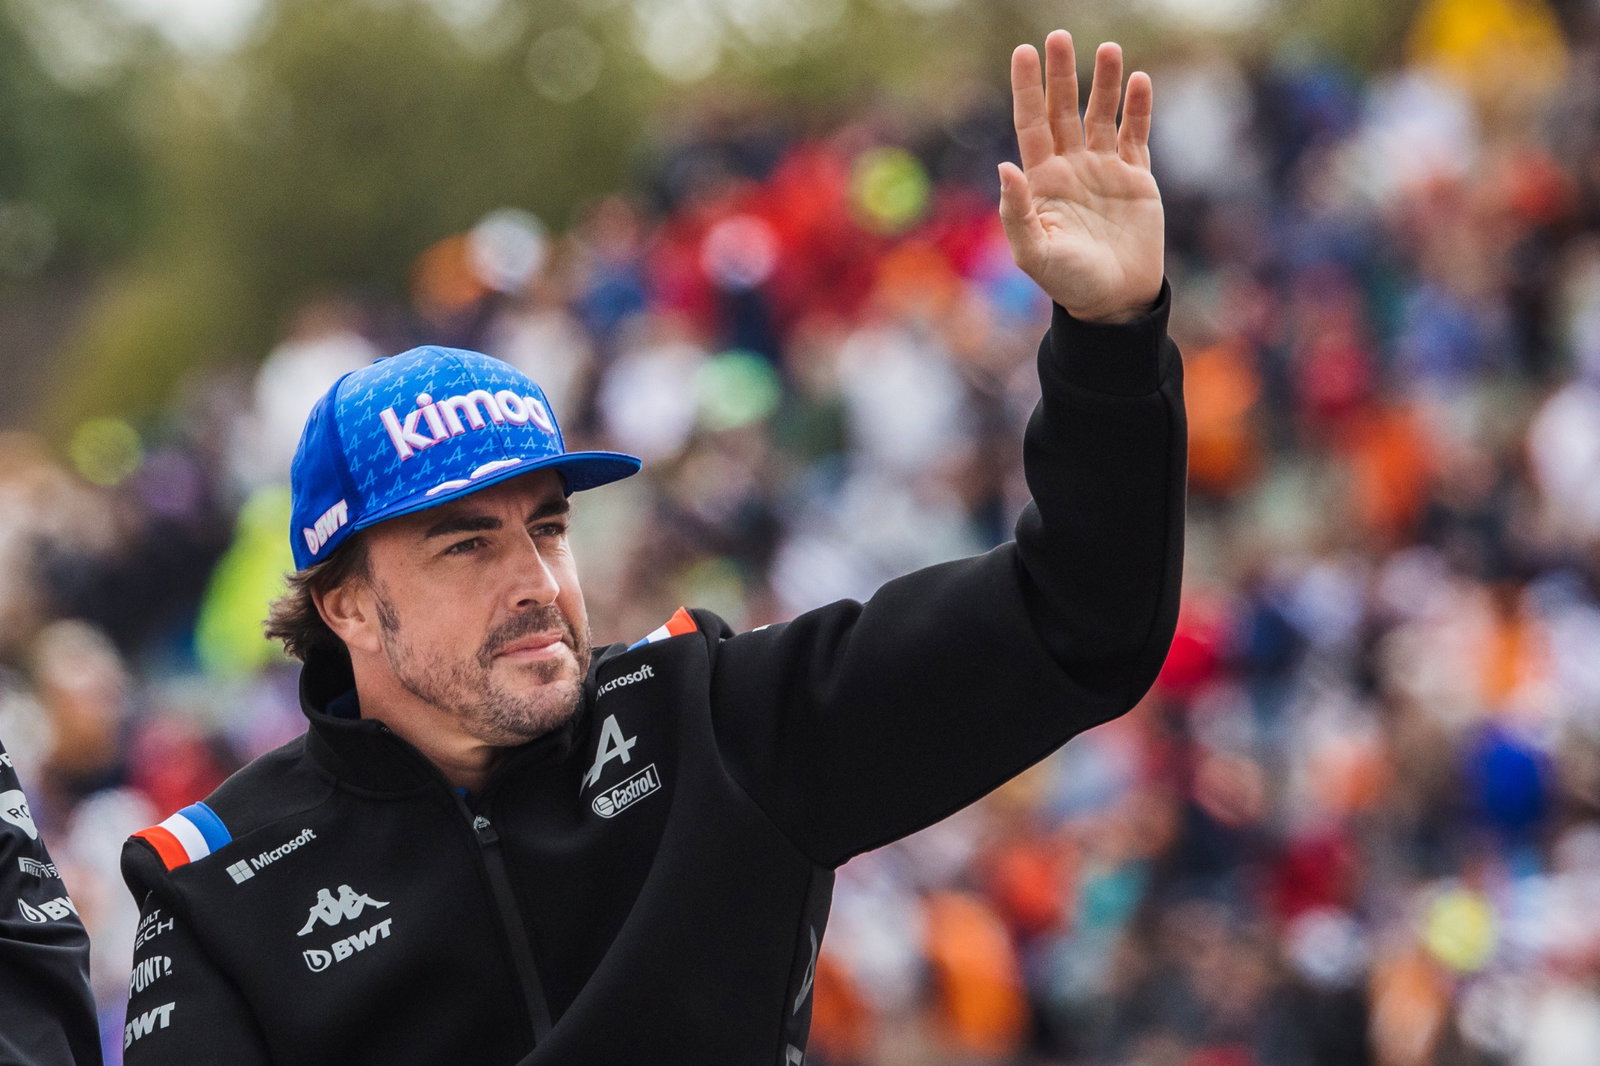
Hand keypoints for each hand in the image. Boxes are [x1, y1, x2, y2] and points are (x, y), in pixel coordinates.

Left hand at [999, 32, 1162, 324]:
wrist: (1114, 302)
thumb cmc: (1069, 283)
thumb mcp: (1035, 253)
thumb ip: (1016, 212)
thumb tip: (1003, 166)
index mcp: (1042, 181)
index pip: (1031, 124)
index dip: (1027, 88)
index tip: (1024, 53)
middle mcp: (1071, 167)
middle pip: (1063, 110)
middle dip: (1061, 74)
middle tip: (1059, 36)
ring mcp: (1104, 170)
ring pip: (1101, 115)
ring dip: (1104, 83)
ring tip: (1107, 50)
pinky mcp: (1136, 179)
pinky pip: (1137, 135)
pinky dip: (1139, 109)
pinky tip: (1140, 81)